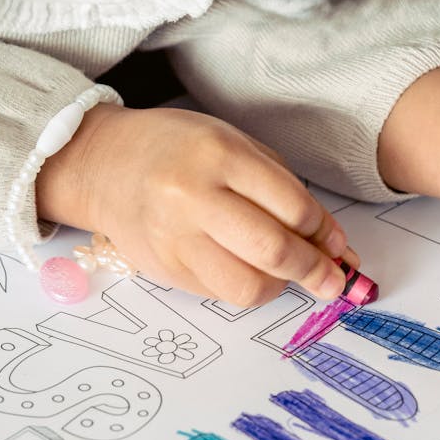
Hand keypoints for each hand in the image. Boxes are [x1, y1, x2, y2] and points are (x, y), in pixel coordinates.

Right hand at [36, 104, 356, 305]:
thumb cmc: (178, 151)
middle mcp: (194, 197)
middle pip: (273, 250)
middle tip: (331, 281)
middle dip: (314, 271)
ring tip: (283, 274)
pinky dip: (246, 288)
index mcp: (219, 155)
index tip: (336, 246)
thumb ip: (284, 191)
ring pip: (248, 286)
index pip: (292, 207)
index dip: (324, 234)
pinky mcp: (166, 270)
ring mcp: (176, 238)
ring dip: (279, 287)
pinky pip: (222, 294)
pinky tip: (248, 270)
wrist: (103, 164)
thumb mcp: (234, 146)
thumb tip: (332, 244)